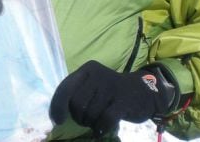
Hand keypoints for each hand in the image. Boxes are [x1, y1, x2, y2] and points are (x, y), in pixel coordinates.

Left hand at [49, 60, 174, 136]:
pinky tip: (102, 128)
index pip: (65, 88)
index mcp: (87, 69)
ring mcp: (111, 87)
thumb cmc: (110, 92)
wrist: (143, 92)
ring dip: (92, 123)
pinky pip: (105, 119)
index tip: (58, 120)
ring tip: (98, 121)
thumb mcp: (92, 85)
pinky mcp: (123, 101)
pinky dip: (101, 127)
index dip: (58, 106)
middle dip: (79, 117)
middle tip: (87, 119)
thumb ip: (75, 93)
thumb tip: (56, 113)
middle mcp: (97, 75)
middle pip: (77, 104)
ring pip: (90, 113)